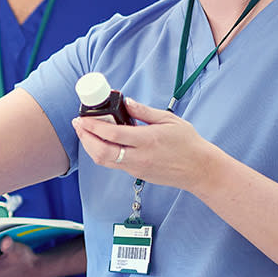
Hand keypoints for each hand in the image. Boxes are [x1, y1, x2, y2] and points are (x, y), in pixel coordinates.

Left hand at [71, 98, 220, 190]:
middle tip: (78, 124)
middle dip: (84, 138)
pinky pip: (113, 164)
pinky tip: (100, 142)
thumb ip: (144, 111)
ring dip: (90, 146)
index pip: (112, 134)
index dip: (93, 126)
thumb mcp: (168, 120)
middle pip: (101, 152)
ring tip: (84, 132)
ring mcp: (136, 168)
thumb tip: (126, 102)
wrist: (199, 170)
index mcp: (147, 141)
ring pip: (103, 161)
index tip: (82, 118)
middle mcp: (139, 157)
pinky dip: (101, 153)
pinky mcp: (136, 174)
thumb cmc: (188, 143)